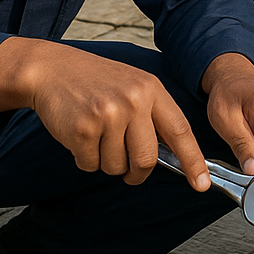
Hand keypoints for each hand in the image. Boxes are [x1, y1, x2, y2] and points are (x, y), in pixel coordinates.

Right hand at [0, 38, 212, 190]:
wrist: (52, 69)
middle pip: (146, 160)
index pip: (179, 130)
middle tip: (127, 170)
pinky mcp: (83, 129)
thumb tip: (174, 154)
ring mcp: (108, 114)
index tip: (201, 184)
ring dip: (105, 160)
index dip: (193, 160)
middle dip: (136, 173)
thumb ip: (152, 114)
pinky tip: (79, 134)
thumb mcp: (132, 86)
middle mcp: (133, 100)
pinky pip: (90, 165)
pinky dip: (84, 158)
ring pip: (116, 167)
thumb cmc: (95, 82)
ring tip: (96, 133)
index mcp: (150, 88)